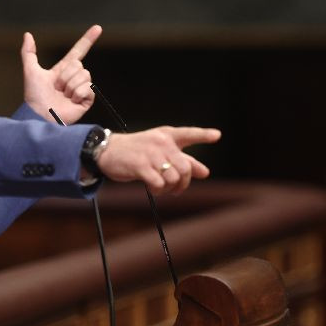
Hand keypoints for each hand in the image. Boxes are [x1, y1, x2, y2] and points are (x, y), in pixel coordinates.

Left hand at [22, 25, 101, 123]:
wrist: (40, 115)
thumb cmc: (34, 96)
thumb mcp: (30, 71)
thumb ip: (28, 53)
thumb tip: (28, 35)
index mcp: (63, 70)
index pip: (78, 51)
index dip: (88, 39)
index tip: (98, 28)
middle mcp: (73, 78)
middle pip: (79, 64)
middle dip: (66, 75)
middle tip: (56, 88)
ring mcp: (81, 89)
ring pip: (84, 75)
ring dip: (70, 85)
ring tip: (62, 96)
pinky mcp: (87, 100)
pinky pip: (88, 88)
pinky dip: (77, 94)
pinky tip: (71, 102)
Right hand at [96, 126, 221, 194]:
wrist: (108, 151)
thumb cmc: (137, 151)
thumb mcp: (160, 150)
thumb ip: (183, 159)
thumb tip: (205, 172)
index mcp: (167, 136)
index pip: (188, 134)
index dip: (203, 135)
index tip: (217, 135)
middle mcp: (161, 142)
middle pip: (185, 168)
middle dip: (184, 183)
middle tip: (176, 189)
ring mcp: (151, 153)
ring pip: (173, 178)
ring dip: (169, 189)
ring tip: (160, 188)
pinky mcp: (140, 165)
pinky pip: (159, 184)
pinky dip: (158, 191)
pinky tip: (152, 188)